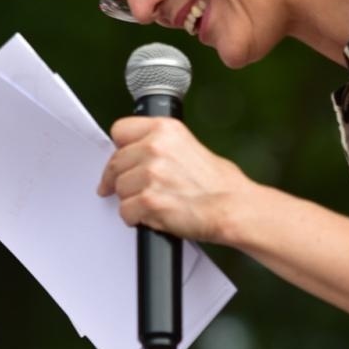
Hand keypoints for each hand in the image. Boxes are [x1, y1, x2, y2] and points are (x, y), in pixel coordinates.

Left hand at [99, 115, 254, 243]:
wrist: (233, 208)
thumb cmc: (218, 184)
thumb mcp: (189, 147)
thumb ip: (160, 146)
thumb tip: (136, 155)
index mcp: (165, 129)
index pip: (120, 131)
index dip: (119, 149)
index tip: (120, 160)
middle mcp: (155, 147)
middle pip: (115, 164)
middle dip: (120, 180)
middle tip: (127, 190)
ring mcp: (151, 174)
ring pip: (119, 190)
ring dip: (131, 200)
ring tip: (153, 203)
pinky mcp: (149, 200)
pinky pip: (125, 212)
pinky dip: (135, 219)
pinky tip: (153, 216)